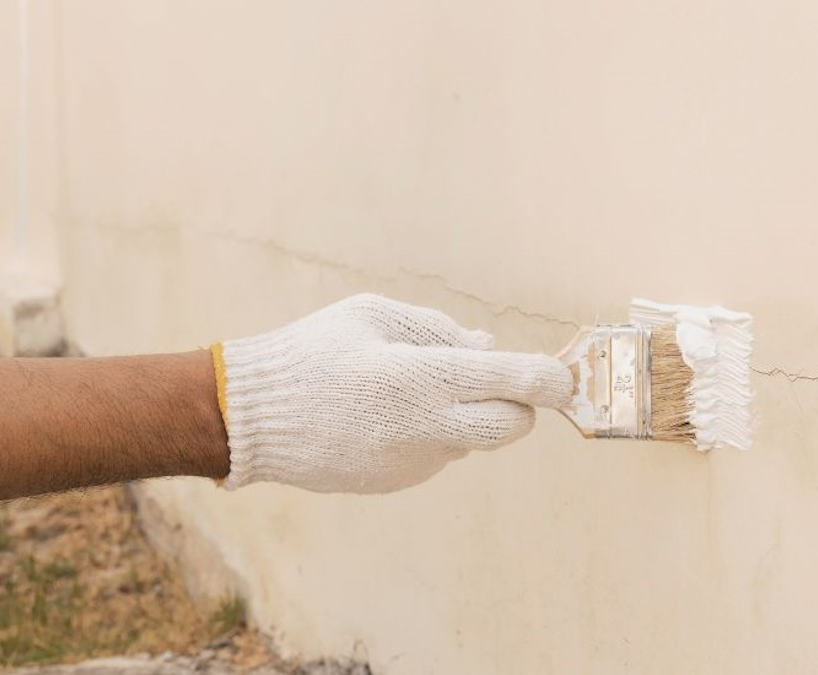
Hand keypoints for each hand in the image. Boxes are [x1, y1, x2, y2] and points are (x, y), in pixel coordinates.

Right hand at [213, 294, 572, 493]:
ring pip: (473, 439)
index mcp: (421, 377)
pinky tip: (389, 416)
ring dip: (467, 414)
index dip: (550, 380)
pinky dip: (433, 432)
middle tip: (499, 381)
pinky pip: (438, 453)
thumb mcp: (375, 315)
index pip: (512, 382)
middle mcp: (425, 426)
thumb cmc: (314, 351)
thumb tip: (488, 344)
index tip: (565, 377)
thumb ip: (439, 330)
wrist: (251, 418)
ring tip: (412, 389)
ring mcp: (413, 461)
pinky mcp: (399, 482)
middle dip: (520, 405)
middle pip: (512, 427)